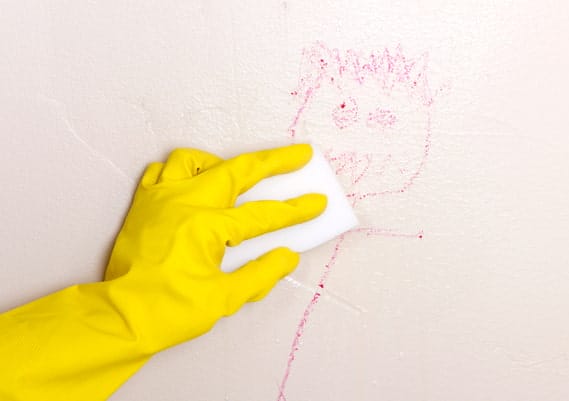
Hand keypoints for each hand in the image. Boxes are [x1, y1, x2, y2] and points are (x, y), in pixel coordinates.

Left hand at [105, 144, 326, 352]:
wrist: (121, 316)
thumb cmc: (169, 310)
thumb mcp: (224, 299)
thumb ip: (261, 275)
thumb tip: (287, 257)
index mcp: (207, 226)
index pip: (262, 214)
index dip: (294, 210)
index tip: (317, 203)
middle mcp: (185, 203)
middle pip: (238, 170)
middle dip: (274, 162)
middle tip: (299, 155)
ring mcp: (162, 199)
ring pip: (195, 161)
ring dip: (222, 162)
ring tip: (239, 172)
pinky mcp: (144, 204)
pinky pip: (163, 171)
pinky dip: (184, 171)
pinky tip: (196, 182)